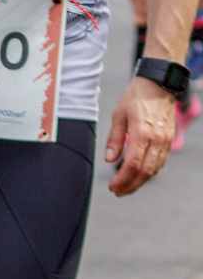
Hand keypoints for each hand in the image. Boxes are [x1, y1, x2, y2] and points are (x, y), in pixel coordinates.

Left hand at [106, 78, 175, 195]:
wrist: (158, 86)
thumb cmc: (134, 98)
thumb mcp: (118, 115)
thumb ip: (115, 139)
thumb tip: (110, 160)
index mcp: (142, 133)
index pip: (132, 164)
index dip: (122, 179)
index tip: (113, 187)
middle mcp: (156, 140)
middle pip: (145, 171)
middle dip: (131, 185)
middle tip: (118, 192)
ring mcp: (165, 141)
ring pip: (154, 169)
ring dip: (140, 181)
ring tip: (126, 188)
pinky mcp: (168, 140)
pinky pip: (160, 162)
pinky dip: (149, 172)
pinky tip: (139, 175)